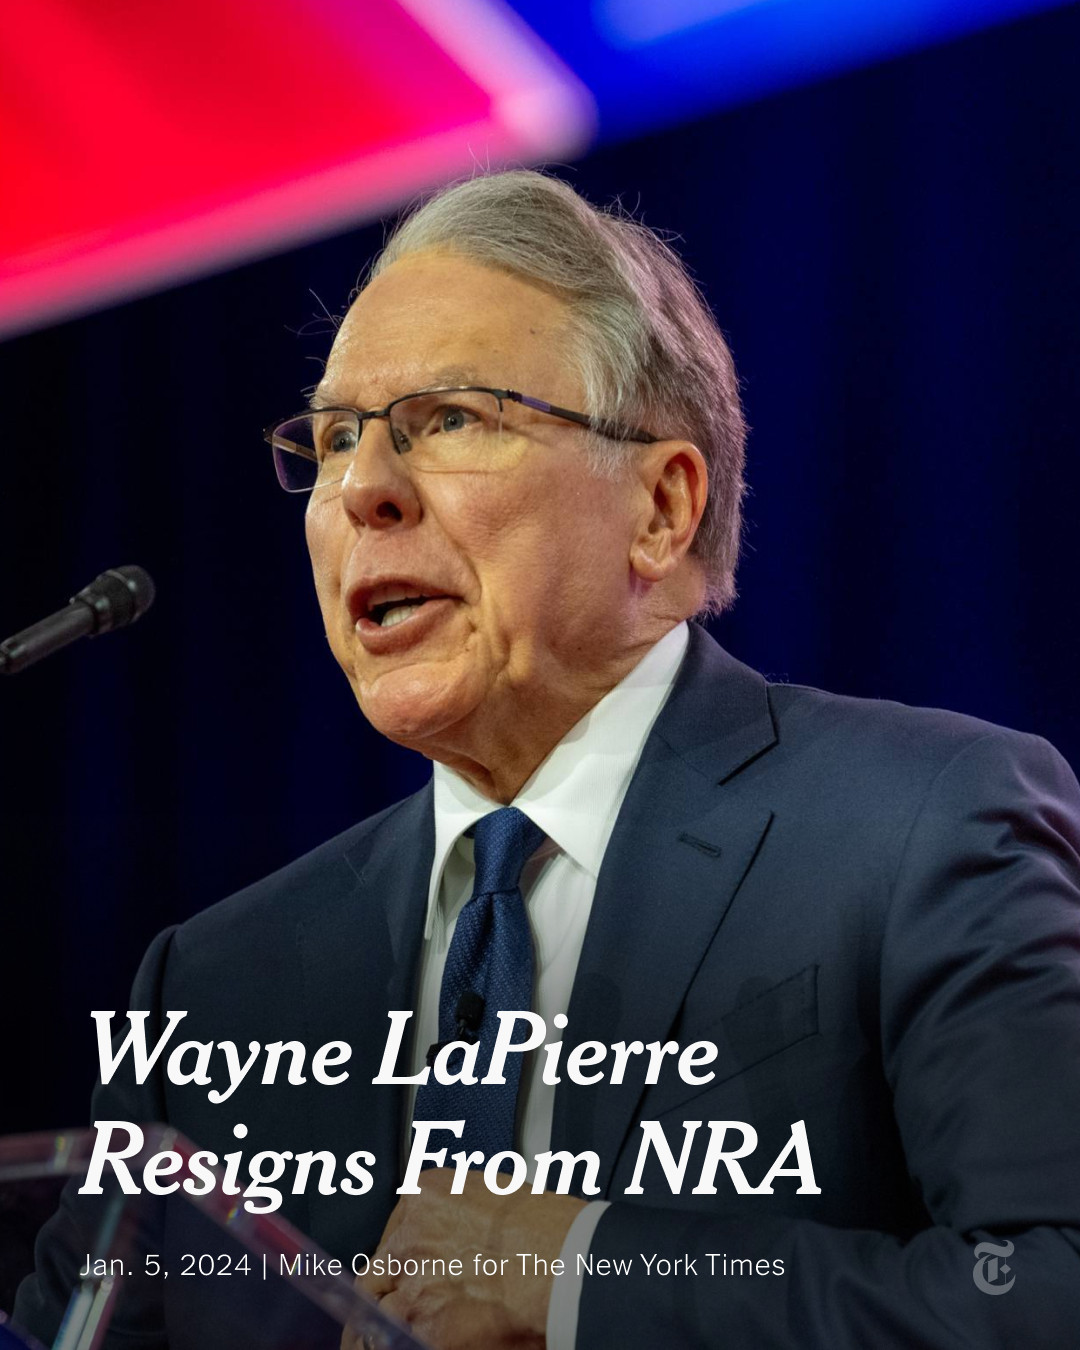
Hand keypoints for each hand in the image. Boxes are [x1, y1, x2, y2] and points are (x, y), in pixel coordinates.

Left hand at [349, 1168, 585, 1348]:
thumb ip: (459, 1214)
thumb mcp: (496, 1195)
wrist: (569, 1266)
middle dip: (385, 1292)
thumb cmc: (549, 1231)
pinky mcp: (424, 1328)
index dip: (401, 1260)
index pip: (393, 1232)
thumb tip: (455, 1237)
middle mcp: (410, 1237)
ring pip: (375, 1314)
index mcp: (425, 1195)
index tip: (406, 1271)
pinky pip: (393, 1343)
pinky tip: (410, 1345)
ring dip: (387, 1325)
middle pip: (375, 1272)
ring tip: (392, 1333)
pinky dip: (401, 1344)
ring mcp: (413, 1284)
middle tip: (395, 1306)